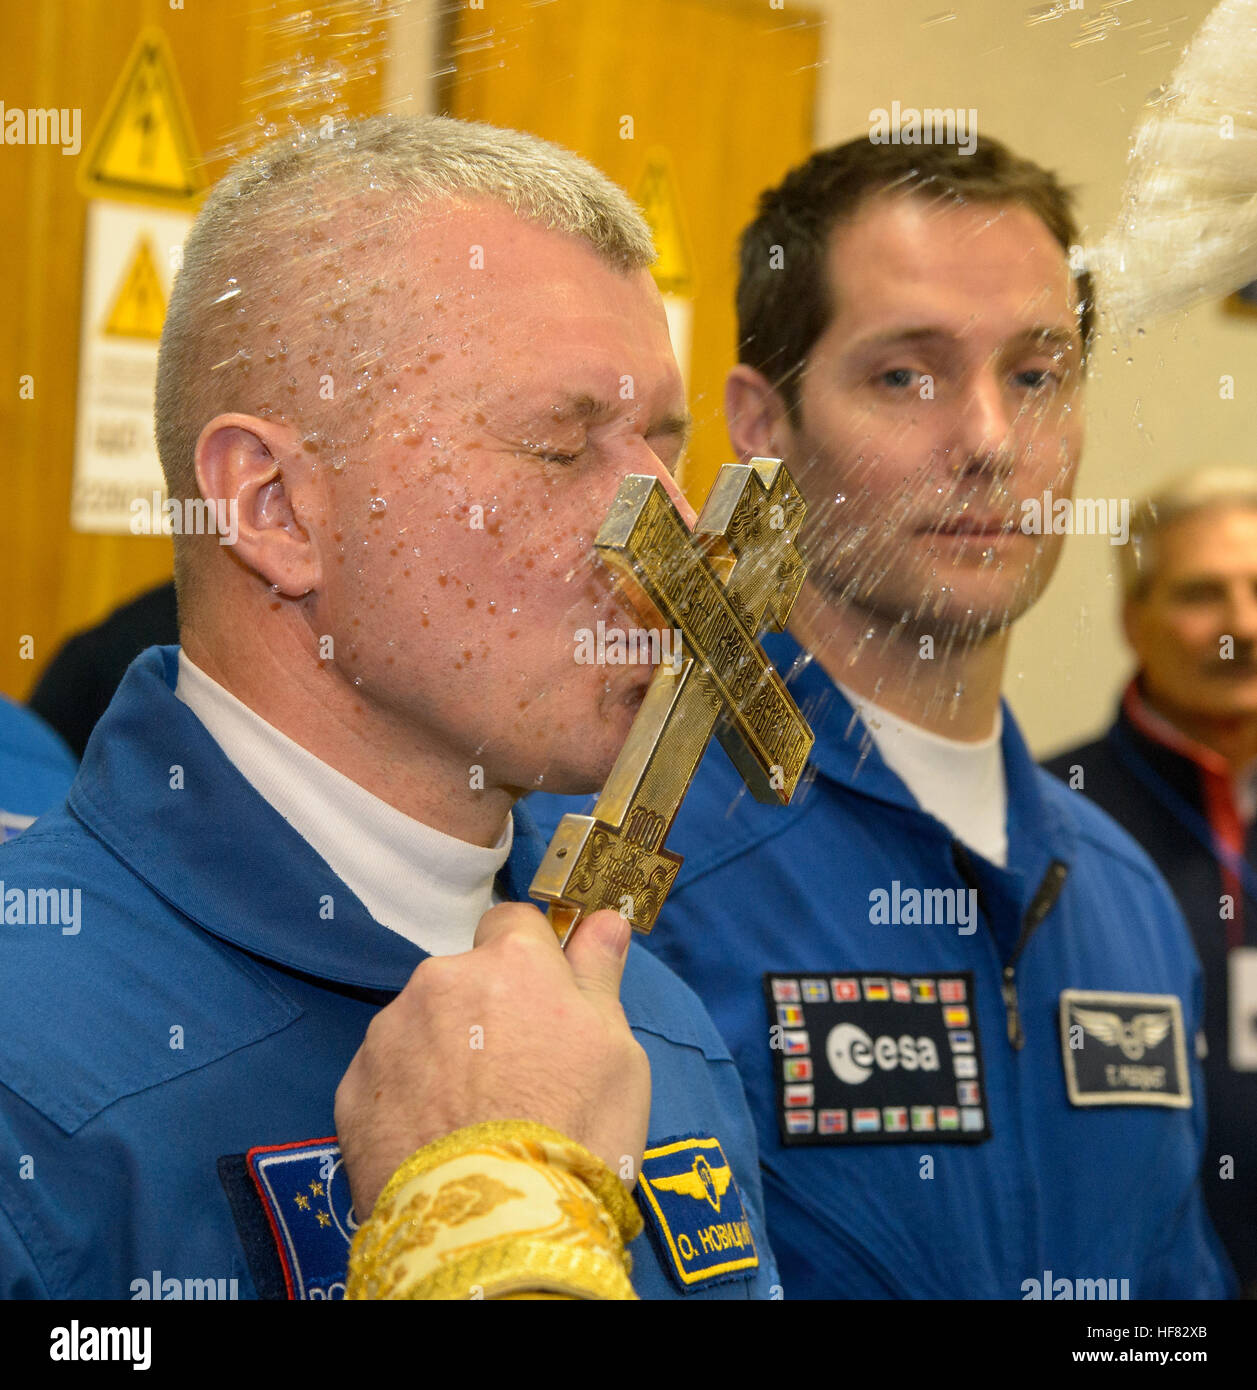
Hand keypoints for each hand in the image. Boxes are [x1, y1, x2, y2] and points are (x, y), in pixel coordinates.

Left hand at [334, 903, 650, 1217]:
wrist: (495, 1228)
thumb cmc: (574, 1132)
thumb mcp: (617, 1050)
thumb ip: (598, 975)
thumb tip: (603, 921)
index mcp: (512, 962)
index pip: (514, 923)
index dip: (531, 959)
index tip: (543, 997)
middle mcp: (441, 980)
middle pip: (464, 979)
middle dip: (484, 1012)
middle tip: (515, 1076)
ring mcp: (390, 1033)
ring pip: (422, 1025)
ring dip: (443, 1053)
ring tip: (473, 1119)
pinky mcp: (354, 1087)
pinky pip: (388, 1075)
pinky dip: (408, 1097)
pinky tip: (436, 1140)